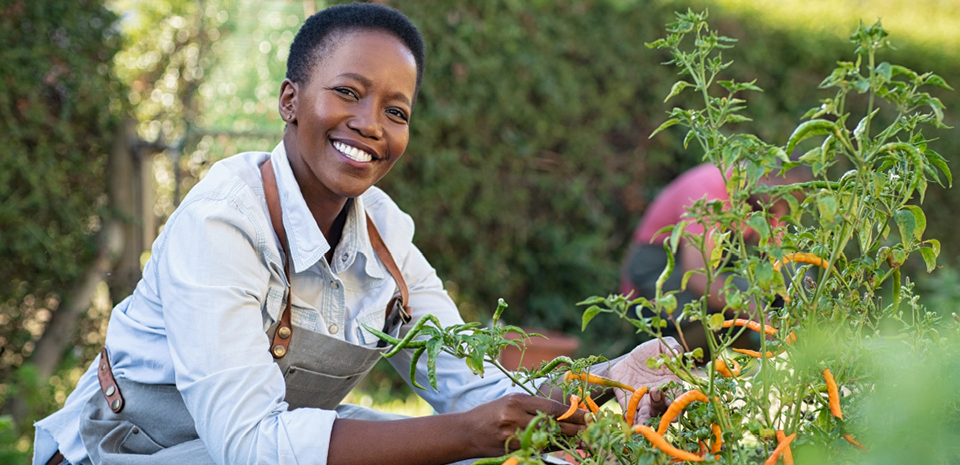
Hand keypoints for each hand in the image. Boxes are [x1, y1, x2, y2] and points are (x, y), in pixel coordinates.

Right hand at [464, 393, 585, 456]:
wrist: (466, 432)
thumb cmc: (490, 414)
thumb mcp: (510, 402)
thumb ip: (533, 406)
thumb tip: (562, 412)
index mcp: (517, 400)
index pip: (552, 407)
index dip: (573, 413)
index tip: (590, 415)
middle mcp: (515, 416)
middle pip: (553, 424)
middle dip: (574, 428)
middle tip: (591, 429)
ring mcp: (512, 434)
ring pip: (546, 438)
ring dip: (563, 439)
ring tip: (578, 437)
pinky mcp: (510, 449)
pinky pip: (536, 448)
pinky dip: (548, 446)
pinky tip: (556, 444)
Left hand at [596, 337, 683, 424]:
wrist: (625, 362)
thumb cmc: (648, 353)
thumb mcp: (660, 345)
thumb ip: (672, 347)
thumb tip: (677, 352)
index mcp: (672, 385)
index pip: (679, 396)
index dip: (679, 401)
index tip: (676, 404)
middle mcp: (661, 398)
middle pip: (666, 409)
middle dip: (664, 411)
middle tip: (656, 399)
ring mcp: (647, 404)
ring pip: (651, 416)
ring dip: (649, 419)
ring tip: (643, 419)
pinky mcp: (632, 406)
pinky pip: (634, 417)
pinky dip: (634, 421)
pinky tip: (633, 424)